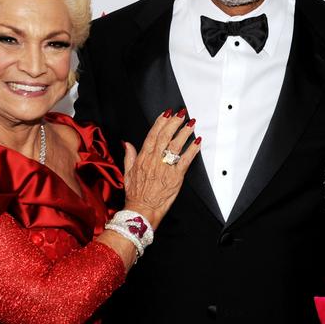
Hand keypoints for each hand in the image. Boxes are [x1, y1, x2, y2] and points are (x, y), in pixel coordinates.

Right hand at [122, 109, 200, 227]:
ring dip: (184, 133)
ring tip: (191, 124)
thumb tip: (127, 143)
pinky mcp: (176, 177)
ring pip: (176, 145)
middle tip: (181, 114)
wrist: (142, 210)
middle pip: (165, 136)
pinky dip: (192, 150)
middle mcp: (154, 160)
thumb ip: (129, 156)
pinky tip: (197, 142)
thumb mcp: (127, 173)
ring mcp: (165, 167)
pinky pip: (186, 160)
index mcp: (143, 158)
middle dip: (174, 122)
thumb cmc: (135, 194)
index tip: (167, 113)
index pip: (152, 135)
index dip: (160, 122)